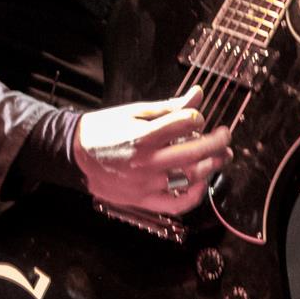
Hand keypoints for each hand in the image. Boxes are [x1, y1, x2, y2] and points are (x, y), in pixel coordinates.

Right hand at [74, 86, 229, 216]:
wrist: (74, 156)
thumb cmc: (103, 130)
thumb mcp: (134, 112)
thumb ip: (168, 107)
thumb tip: (197, 95)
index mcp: (142, 136)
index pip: (185, 123)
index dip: (197, 117)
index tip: (198, 117)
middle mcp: (146, 162)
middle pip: (195, 152)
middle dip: (217, 142)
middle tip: (225, 136)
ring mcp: (146, 184)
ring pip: (191, 178)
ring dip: (212, 166)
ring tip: (219, 157)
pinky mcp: (143, 201)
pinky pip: (177, 203)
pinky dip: (195, 195)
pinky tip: (202, 182)